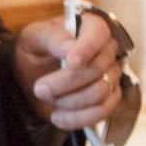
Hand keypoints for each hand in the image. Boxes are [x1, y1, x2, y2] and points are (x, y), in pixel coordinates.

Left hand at [13, 14, 122, 129]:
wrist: (34, 75)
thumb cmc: (35, 50)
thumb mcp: (33, 37)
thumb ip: (51, 38)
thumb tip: (71, 49)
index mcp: (90, 27)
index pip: (99, 34)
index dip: (88, 49)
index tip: (71, 62)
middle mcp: (106, 49)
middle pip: (98, 69)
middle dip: (65, 84)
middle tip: (39, 89)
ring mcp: (111, 74)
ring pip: (100, 92)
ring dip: (69, 101)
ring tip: (50, 99)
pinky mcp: (109, 97)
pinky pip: (102, 112)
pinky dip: (78, 118)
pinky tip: (58, 117)